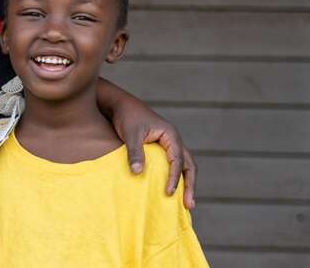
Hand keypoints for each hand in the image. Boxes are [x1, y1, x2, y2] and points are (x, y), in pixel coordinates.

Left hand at [98, 78, 196, 208]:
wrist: (120, 105)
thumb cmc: (126, 116)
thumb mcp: (130, 134)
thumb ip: (135, 152)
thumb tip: (137, 173)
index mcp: (170, 135)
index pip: (177, 160)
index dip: (174, 177)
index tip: (168, 192)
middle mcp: (173, 140)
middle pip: (188, 165)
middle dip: (190, 185)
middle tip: (189, 205)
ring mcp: (169, 144)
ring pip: (184, 166)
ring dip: (186, 183)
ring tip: (186, 204)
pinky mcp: (161, 148)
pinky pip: (173, 165)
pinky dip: (176, 178)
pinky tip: (171, 191)